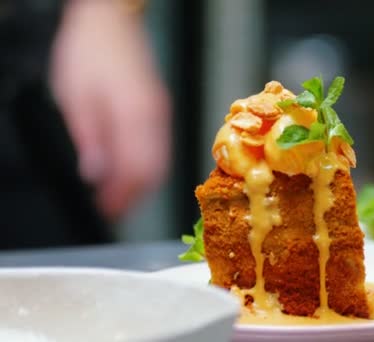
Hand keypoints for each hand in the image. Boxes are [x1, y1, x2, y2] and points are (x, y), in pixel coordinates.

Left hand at [51, 1, 170, 219]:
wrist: (112, 22)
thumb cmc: (89, 53)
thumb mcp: (74, 97)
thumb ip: (89, 139)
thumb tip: (95, 175)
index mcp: (134, 116)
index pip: (137, 171)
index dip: (124, 197)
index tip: (108, 212)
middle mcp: (154, 118)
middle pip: (155, 172)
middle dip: (135, 196)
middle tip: (114, 211)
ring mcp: (161, 114)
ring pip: (161, 162)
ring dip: (142, 184)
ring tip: (120, 197)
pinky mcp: (160, 111)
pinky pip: (160, 148)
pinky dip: (147, 167)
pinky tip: (129, 172)